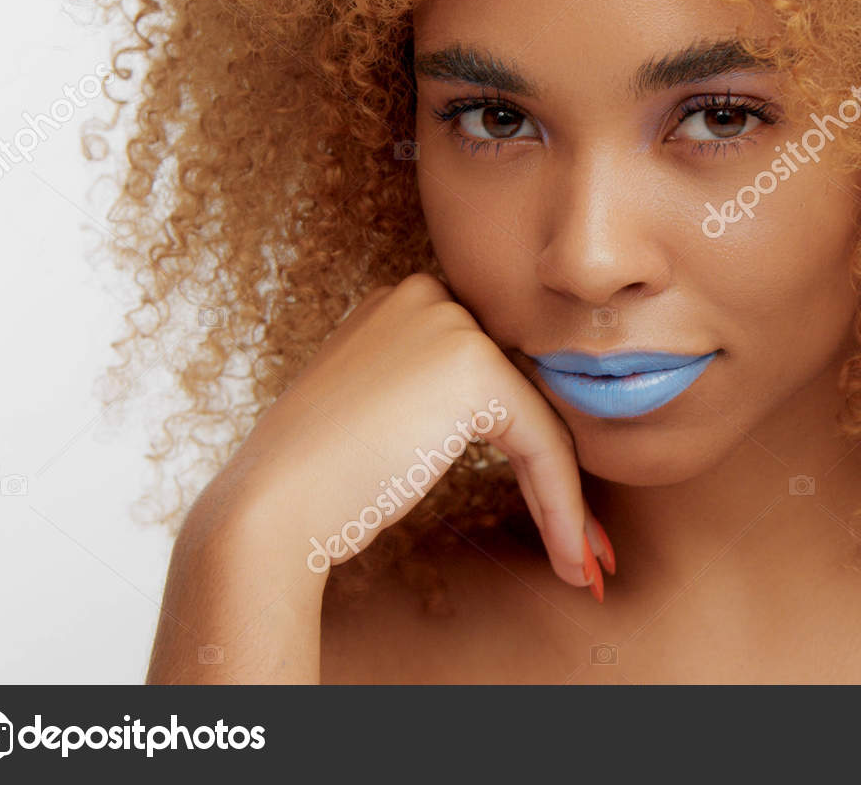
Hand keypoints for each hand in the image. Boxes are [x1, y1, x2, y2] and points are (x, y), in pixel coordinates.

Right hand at [201, 272, 609, 595]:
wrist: (271, 508)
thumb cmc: (319, 482)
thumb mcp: (384, 416)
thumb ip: (438, 401)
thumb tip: (521, 427)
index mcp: (401, 305)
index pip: (494, 376)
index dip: (531, 449)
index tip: (559, 515)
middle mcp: (427, 296)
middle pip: (524, 393)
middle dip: (558, 475)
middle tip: (589, 548)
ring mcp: (450, 323)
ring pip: (540, 421)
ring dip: (569, 502)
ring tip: (587, 565)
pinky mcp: (474, 366)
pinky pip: (544, 443)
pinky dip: (563, 507)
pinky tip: (575, 559)